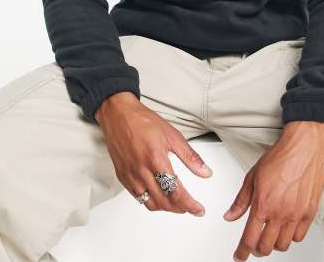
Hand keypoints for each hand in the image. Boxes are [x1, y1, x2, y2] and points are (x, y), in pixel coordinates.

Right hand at [94, 91, 212, 216]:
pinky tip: (158, 195)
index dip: (190, 204)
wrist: (119, 114)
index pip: (176, 192)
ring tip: (176, 203)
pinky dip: (151, 201)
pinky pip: (138, 197)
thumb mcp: (172, 135)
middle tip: (190, 207)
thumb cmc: (143, 121)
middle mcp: (141, 171)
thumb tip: (205, 172)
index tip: (198, 209)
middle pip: (164, 202)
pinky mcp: (122, 176)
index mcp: (156, 159)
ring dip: (166, 208)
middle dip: (180, 208)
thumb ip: (190, 156)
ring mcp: (130, 175)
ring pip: (150, 203)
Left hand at [223, 121, 323, 259]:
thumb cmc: (280, 157)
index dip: (242, 252)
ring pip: (283, 245)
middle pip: (266, 247)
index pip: (249, 239)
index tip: (239, 256)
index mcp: (263, 204)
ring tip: (270, 235)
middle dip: (257, 249)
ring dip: (274, 244)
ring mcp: (296, 214)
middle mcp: (280, 212)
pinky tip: (286, 228)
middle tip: (254, 244)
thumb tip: (230, 216)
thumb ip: (241, 200)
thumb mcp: (252, 176)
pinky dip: (291, 237)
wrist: (303, 147)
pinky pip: (299, 236)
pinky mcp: (309, 212)